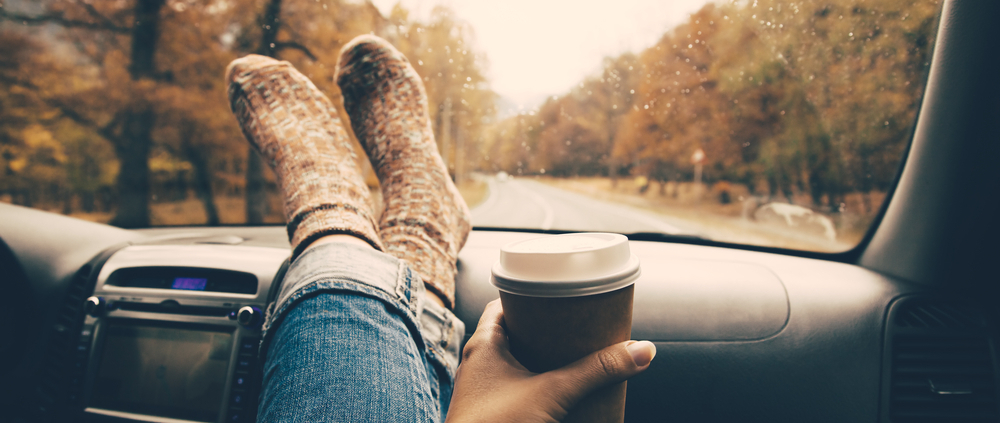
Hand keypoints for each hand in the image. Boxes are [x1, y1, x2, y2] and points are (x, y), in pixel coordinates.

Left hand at [445, 299, 655, 422]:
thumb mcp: (553, 392)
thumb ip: (596, 371)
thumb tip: (641, 351)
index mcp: (482, 345)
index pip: (503, 305)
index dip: (531, 298)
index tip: (560, 296)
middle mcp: (478, 365)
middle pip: (514, 335)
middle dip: (545, 333)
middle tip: (576, 328)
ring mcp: (483, 391)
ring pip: (515, 365)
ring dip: (542, 361)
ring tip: (573, 356)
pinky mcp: (492, 414)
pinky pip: (516, 390)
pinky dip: (537, 386)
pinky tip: (558, 392)